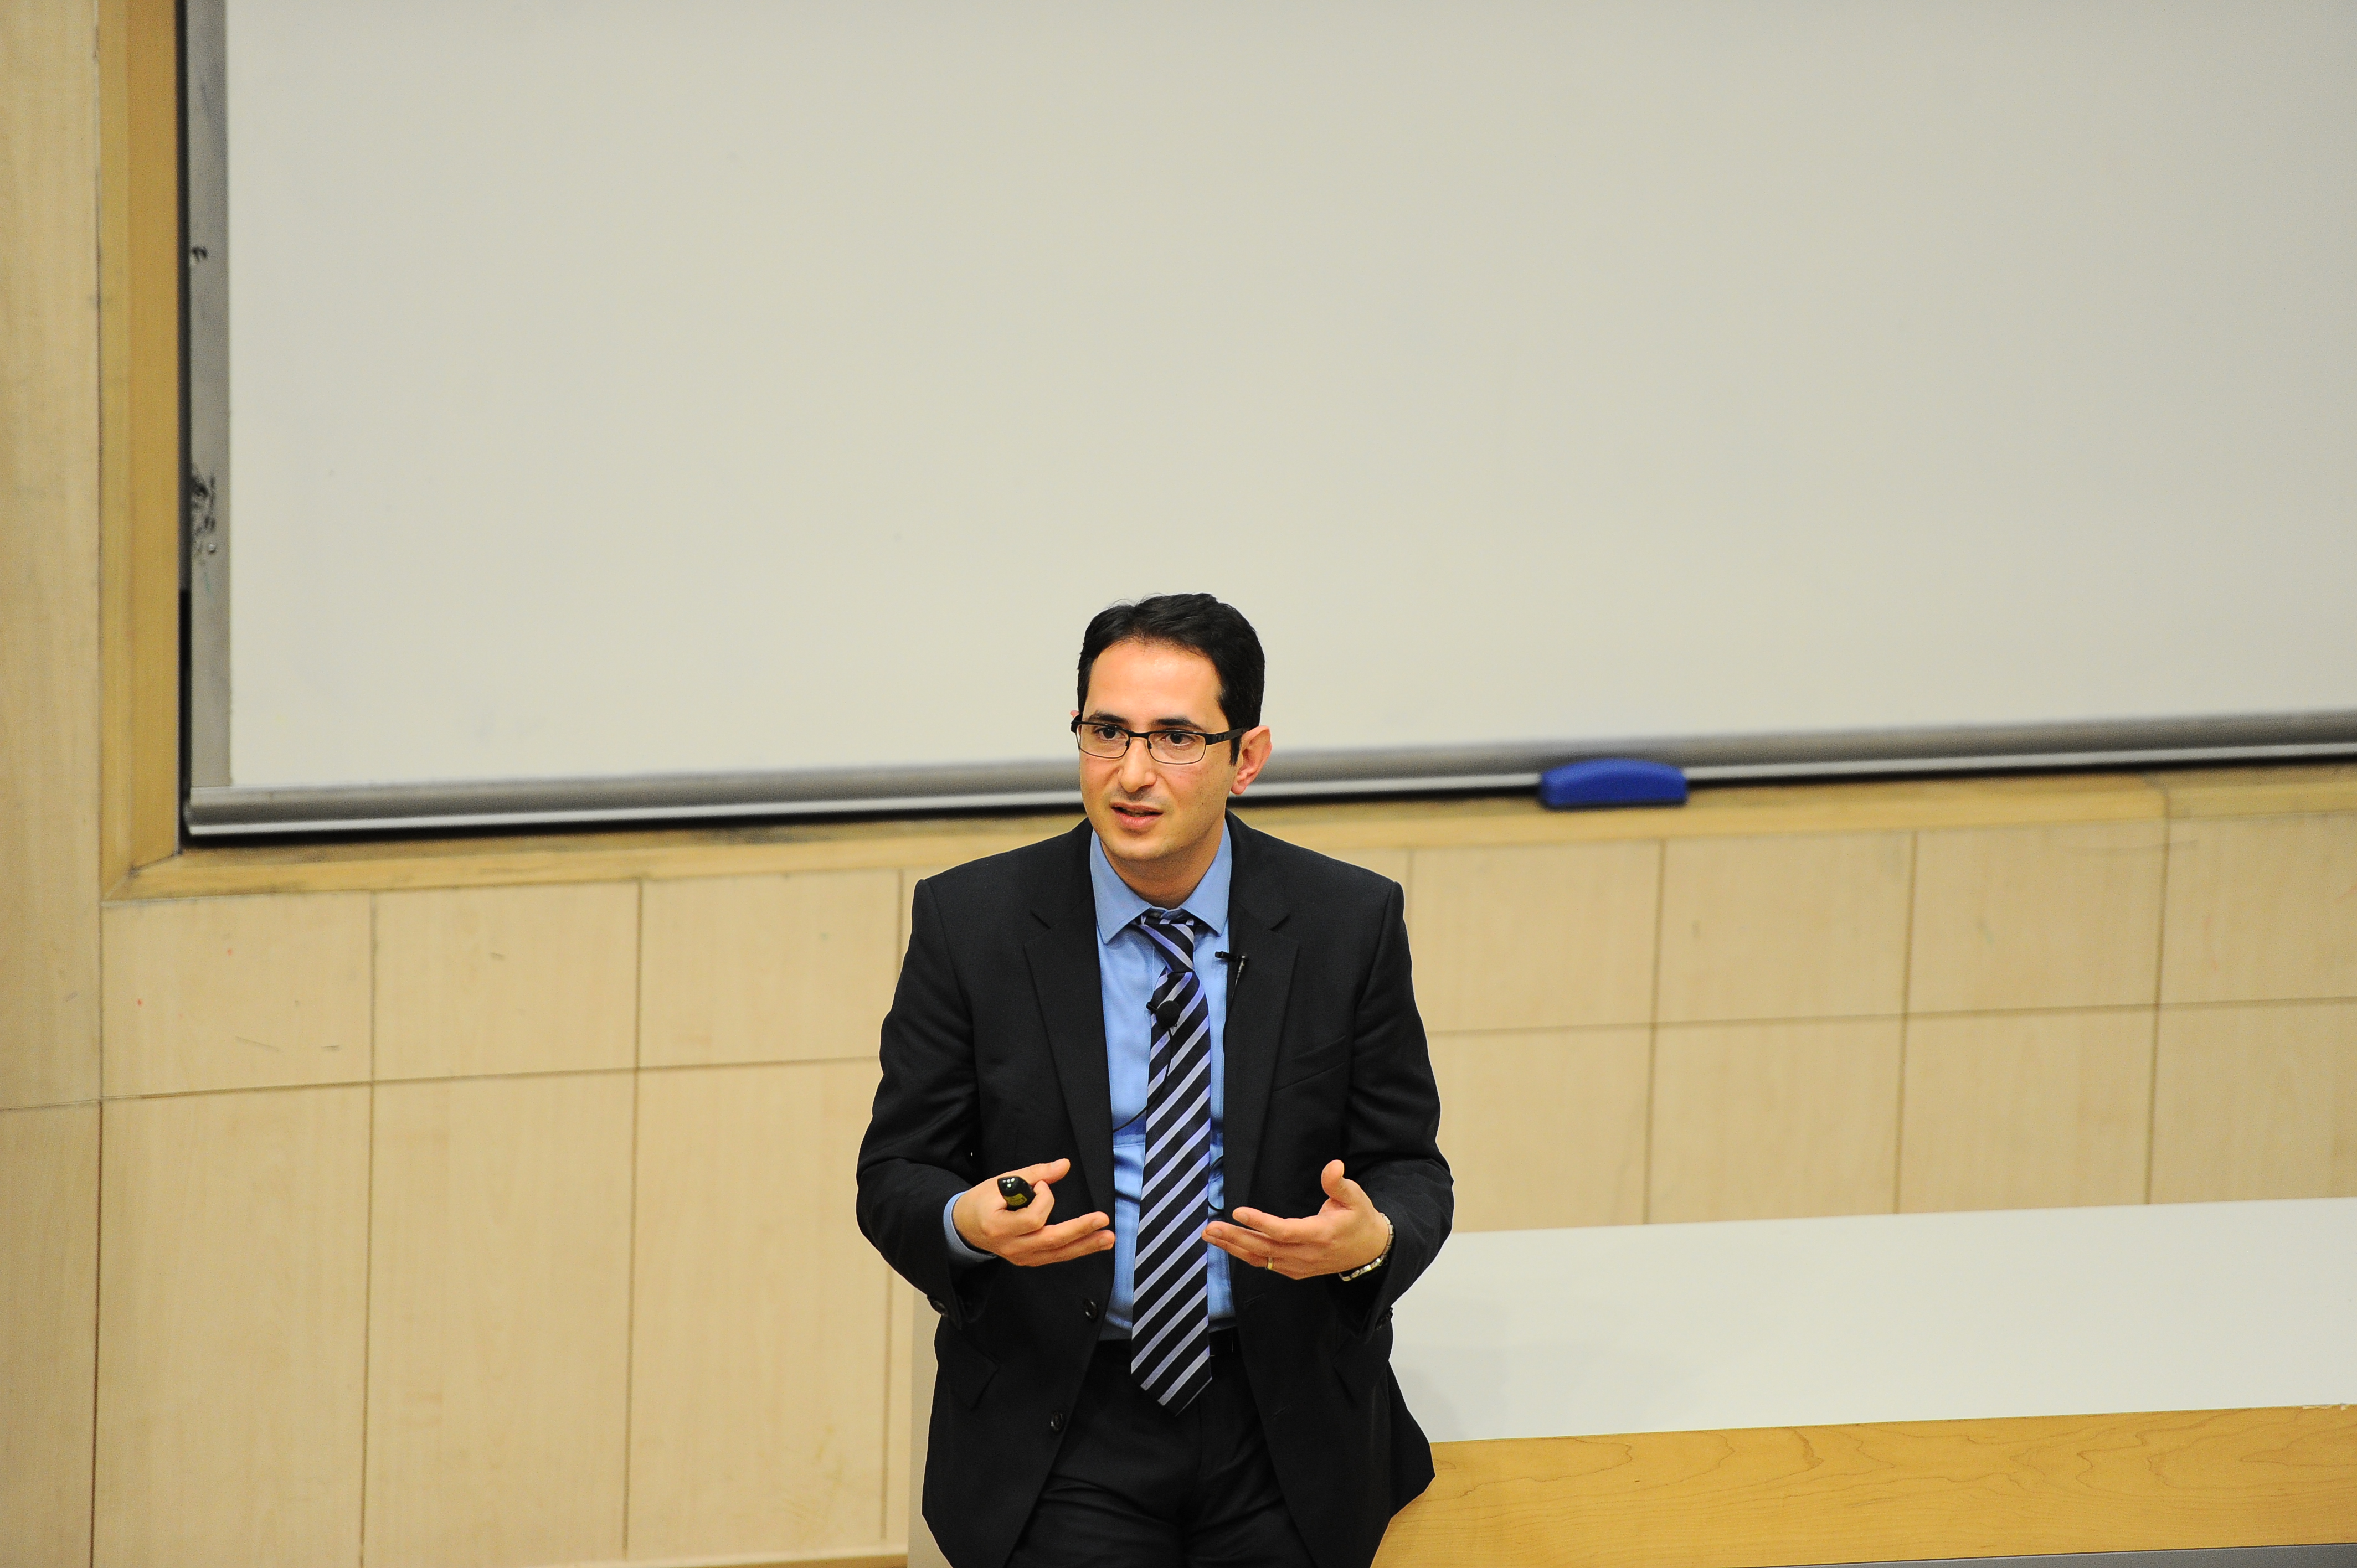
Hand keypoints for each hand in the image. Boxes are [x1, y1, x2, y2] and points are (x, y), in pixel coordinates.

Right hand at [952, 1158, 1113, 1266]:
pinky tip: (1092, 1243)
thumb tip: (1064, 1165)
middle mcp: (1010, 1247)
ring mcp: (1020, 1258)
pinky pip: (1054, 1256)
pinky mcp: (1028, 1260)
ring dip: (1085, 1246)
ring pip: (1056, 1253)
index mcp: (999, 1227)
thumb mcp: (1002, 1181)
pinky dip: (1074, 1250)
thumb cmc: (982, 1202)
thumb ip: (1034, 1174)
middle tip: (1102, 1220)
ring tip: (1108, 1238)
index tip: (1042, 1184)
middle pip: (1050, 1241)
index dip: (1043, 1199)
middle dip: (1079, 1230)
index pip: (1032, 1218)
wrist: (964, 1227)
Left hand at [1204, 1159, 1388, 1279]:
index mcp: (1319, 1235)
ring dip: (1233, 1247)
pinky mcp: (1295, 1270)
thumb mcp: (1355, 1198)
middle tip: (1210, 1228)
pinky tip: (1228, 1244)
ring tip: (1210, 1235)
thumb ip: (1339, 1183)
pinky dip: (1244, 1255)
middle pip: (1264, 1249)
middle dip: (1235, 1238)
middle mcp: (1306, 1254)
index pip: (1284, 1232)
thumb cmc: (1360, 1220)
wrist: (1370, 1252)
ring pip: (1260, 1259)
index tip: (1238, 1211)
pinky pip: (1265, 1264)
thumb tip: (1333, 1165)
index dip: (1260, 1222)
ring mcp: (1299, 1266)